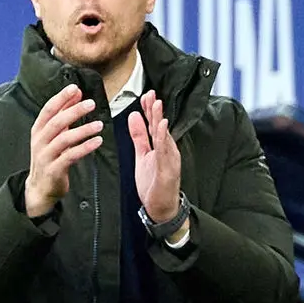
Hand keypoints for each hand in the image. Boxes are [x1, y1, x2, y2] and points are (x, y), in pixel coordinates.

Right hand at [25, 85, 102, 216]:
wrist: (40, 188)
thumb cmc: (49, 157)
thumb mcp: (53, 134)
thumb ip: (64, 113)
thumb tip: (77, 93)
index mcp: (38, 130)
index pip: (48, 109)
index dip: (61, 98)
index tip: (74, 88)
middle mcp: (40, 141)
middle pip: (56, 122)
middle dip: (74, 111)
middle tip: (90, 104)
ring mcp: (46, 156)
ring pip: (64, 139)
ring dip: (83, 130)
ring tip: (99, 125)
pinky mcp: (54, 169)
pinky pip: (70, 156)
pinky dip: (85, 148)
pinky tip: (97, 141)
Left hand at [128, 90, 181, 222]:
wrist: (161, 207)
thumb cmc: (153, 183)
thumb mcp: (142, 155)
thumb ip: (139, 136)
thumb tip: (134, 116)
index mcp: (160, 146)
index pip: (154, 124)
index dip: (150, 110)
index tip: (145, 95)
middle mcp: (167, 150)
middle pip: (160, 127)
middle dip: (155, 110)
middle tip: (151, 94)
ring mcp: (169, 160)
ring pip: (164, 137)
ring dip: (160, 120)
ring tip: (157, 106)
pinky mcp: (167, 170)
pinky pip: (165, 153)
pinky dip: (163, 139)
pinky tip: (161, 128)